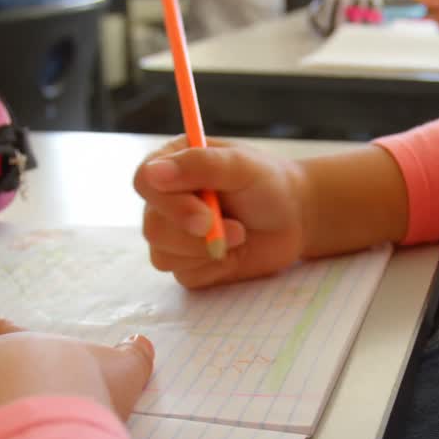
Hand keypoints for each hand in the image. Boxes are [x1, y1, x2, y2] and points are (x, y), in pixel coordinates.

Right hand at [134, 137, 307, 288]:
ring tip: (240, 234)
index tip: (203, 216)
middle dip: (194, 234)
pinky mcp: (187, 263)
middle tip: (236, 230)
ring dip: (206, 250)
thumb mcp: (241, 165)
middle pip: (152, 226)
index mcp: (172, 164)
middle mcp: (165, 200)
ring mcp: (173, 233)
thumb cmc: (268, 184)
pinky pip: (184, 274)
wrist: (294, 219)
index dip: (168, 203)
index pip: (144, 181)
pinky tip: (233, 253)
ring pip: (163, 255)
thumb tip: (154, 173)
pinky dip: (212, 268)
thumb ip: (200, 164)